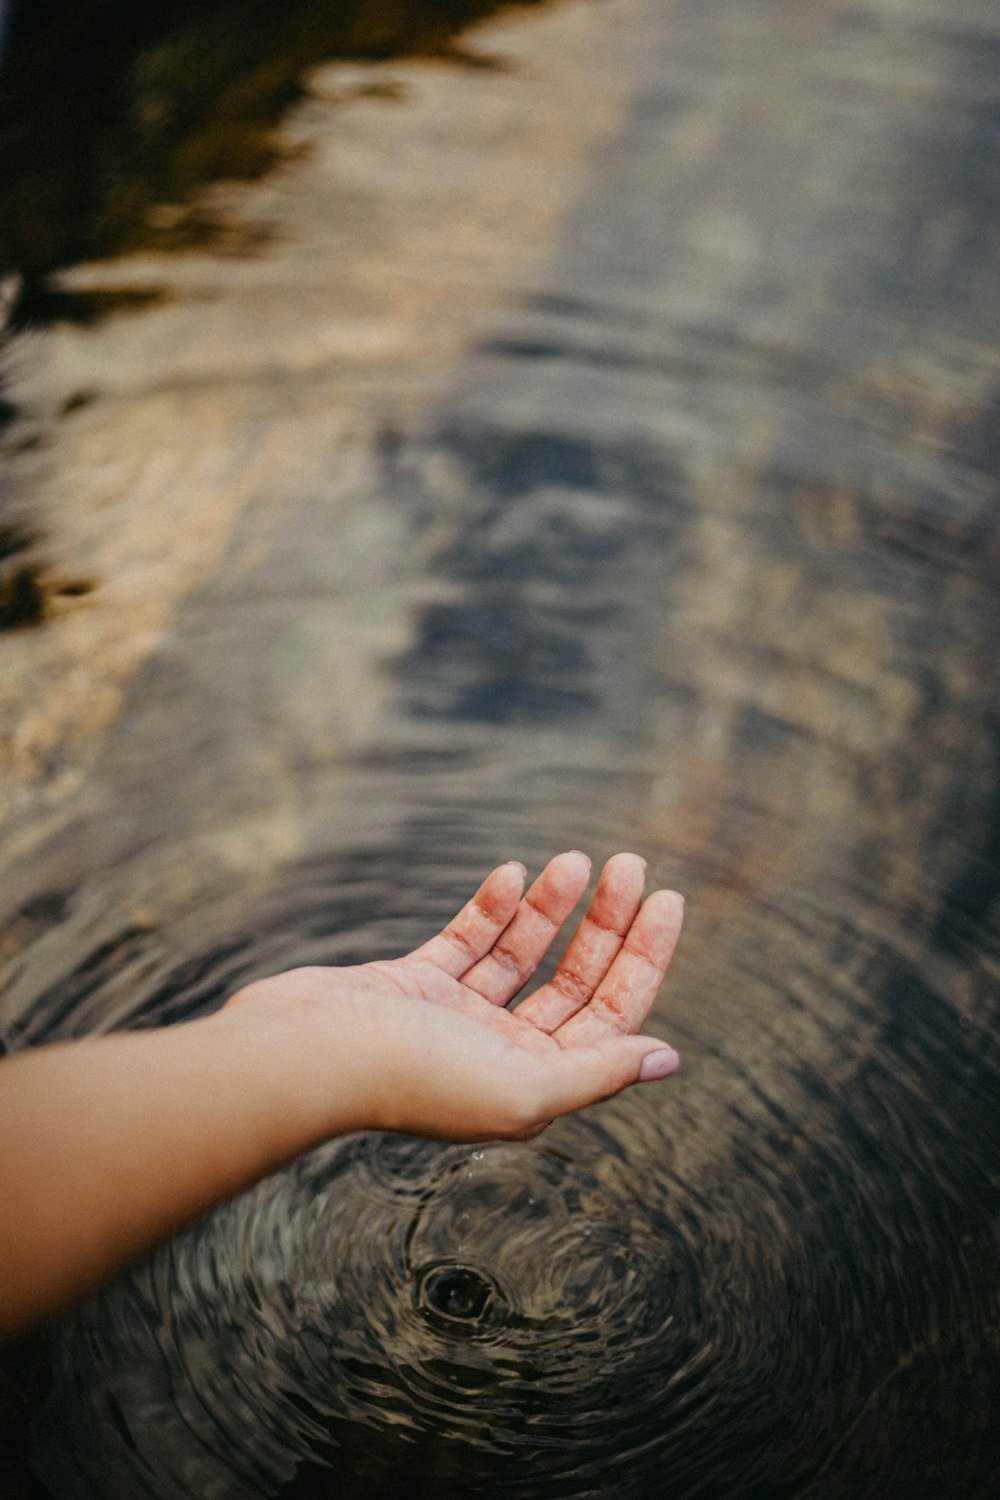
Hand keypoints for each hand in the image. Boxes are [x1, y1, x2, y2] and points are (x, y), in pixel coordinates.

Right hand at [228, 851, 683, 1141]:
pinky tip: (514, 873)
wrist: (304, 1055)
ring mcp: (454, 1018)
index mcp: (533, 1085)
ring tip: (578, 860)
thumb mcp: (524, 1088)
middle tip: (631, 864)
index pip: (610, 1017)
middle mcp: (500, 1054)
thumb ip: (598, 1072)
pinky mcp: (412, 986)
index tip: (667, 901)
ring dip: (551, 906)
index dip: (644, 959)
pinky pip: (467, 940)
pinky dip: (492, 908)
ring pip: (522, 954)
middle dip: (605, 924)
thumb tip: (669, 1058)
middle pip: (573, 980)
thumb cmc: (412, 1080)